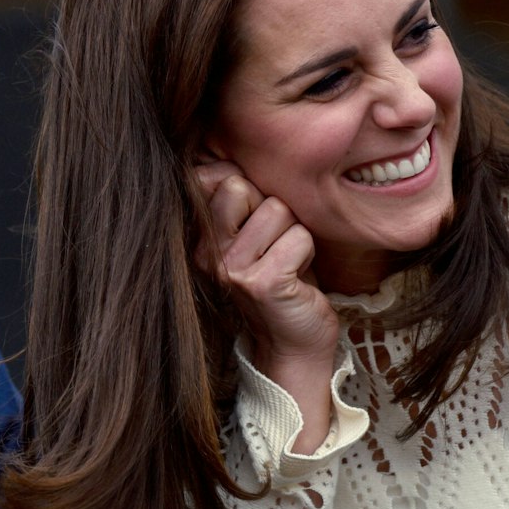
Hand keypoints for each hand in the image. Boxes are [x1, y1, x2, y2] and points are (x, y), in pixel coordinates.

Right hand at [195, 160, 337, 450]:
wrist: (292, 344)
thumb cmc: (282, 282)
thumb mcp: (255, 236)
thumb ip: (240, 200)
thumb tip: (229, 163)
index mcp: (200, 237)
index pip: (215, 178)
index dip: (247, 191)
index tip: (254, 224)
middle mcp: (206, 251)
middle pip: (242, 187)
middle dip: (273, 209)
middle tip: (275, 245)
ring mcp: (230, 268)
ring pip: (277, 210)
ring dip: (294, 234)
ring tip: (287, 262)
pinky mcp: (260, 282)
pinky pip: (298, 237)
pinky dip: (307, 254)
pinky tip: (297, 278)